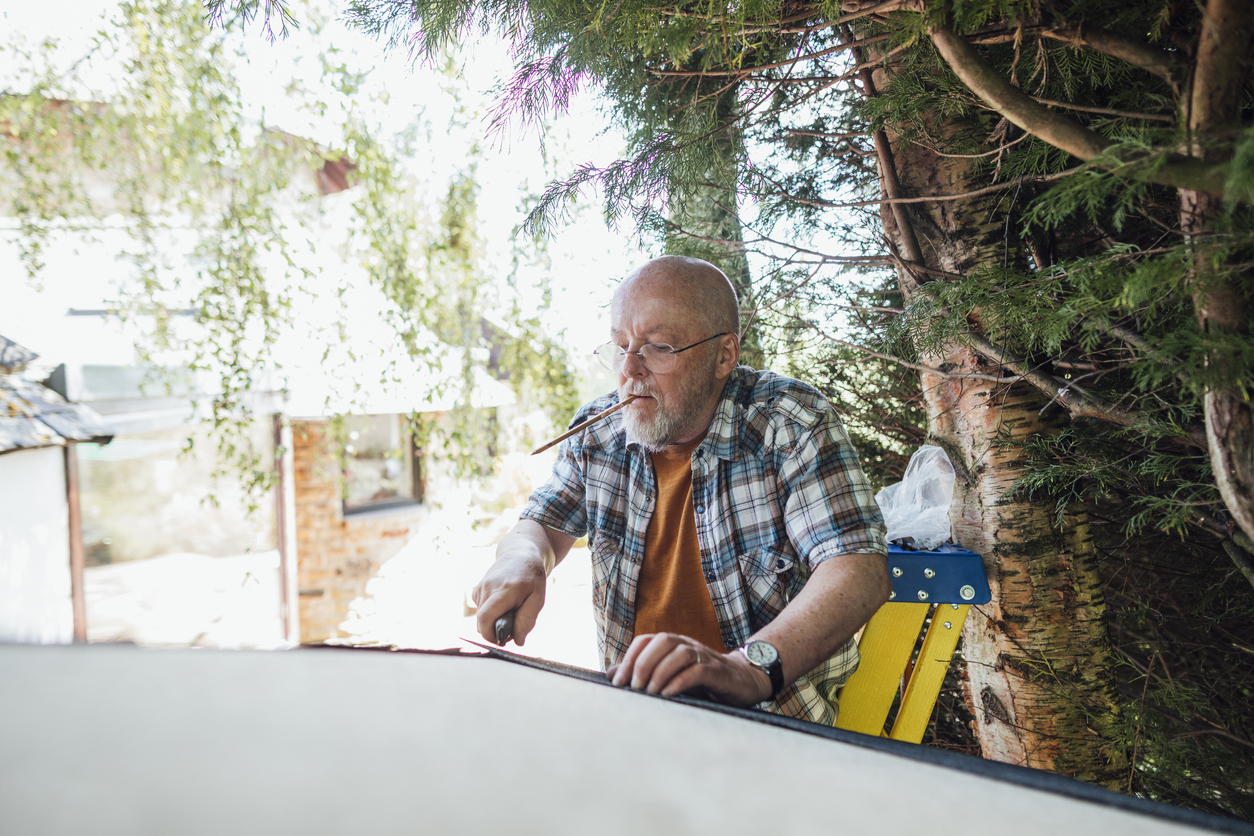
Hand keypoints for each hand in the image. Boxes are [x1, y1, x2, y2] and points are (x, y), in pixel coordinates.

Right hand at [471, 553, 546, 646]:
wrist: (520, 553)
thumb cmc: (532, 577)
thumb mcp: (538, 599)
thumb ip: (527, 620)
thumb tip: (517, 642)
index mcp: (504, 590)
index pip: (485, 619)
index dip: (490, 635)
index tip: (503, 640)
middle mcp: (487, 588)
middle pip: (481, 622)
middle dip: (494, 631)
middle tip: (513, 626)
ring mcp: (480, 587)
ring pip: (481, 617)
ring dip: (494, 621)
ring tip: (511, 610)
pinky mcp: (477, 589)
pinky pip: (481, 610)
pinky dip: (491, 613)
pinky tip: (503, 603)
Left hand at [607, 633, 773, 706]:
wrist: (744, 681)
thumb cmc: (703, 680)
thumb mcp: (671, 674)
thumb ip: (643, 673)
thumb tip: (611, 675)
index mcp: (673, 644)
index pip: (646, 640)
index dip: (629, 658)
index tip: (618, 682)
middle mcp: (688, 645)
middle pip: (661, 641)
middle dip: (642, 664)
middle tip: (633, 688)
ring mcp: (704, 656)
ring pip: (679, 653)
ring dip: (660, 672)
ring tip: (650, 693)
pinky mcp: (717, 671)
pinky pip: (697, 671)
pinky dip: (679, 681)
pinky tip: (668, 695)